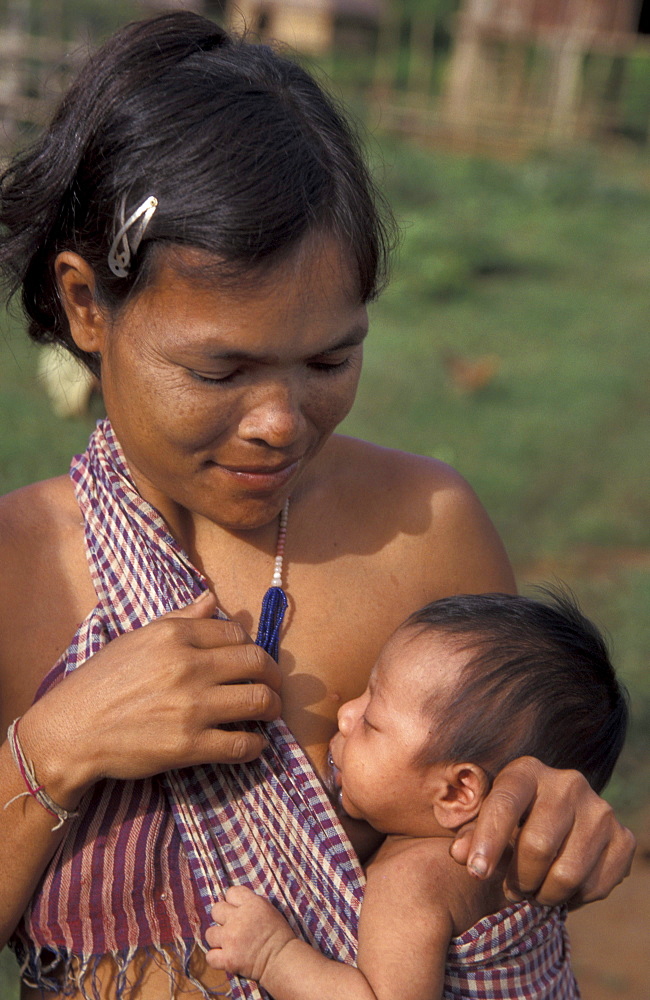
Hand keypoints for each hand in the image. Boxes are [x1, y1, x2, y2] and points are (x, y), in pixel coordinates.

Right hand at [19, 591, 282, 804]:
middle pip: (257, 663)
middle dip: (273, 674)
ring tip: (270, 711)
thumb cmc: (101, 682)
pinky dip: (257, 744)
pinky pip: (242, 744)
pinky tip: (255, 743)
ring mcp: (191, 707)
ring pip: (259, 700)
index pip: (236, 633)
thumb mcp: (137, 638)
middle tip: (273, 685)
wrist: (71, 731)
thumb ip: (180, 618)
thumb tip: (211, 597)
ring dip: (272, 707)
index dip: (250, 646)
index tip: (250, 660)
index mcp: (174, 635)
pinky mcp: (189, 745)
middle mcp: (187, 666)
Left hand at [206, 885, 294, 982]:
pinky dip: (216, 958)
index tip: (237, 910)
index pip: (231, 892)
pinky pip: (210, 956)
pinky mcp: (228, 959)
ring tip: (228, 944)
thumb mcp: (268, 910)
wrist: (282, 960)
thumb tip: (234, 904)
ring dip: (218, 939)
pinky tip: (225, 957)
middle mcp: (238, 918)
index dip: (233, 901)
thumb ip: (250, 904)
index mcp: (252, 904)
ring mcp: (231, 939)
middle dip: (222, 918)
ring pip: (210, 933)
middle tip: (231, 927)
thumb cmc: (279, 935)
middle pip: (216, 910)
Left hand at [450, 756, 635, 906]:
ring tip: (534, 891)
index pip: (505, 804)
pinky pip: (595, 886)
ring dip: (545, 894)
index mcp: (527, 771)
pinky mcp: (623, 838)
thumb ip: (470, 836)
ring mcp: (600, 809)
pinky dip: (574, 899)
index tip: (476, 873)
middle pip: (538, 845)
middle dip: (519, 879)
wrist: (558, 823)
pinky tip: (562, 887)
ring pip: (567, 873)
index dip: (488, 841)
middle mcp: (567, 782)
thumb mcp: (485, 822)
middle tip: (513, 889)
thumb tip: (461, 853)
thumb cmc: (511, 823)